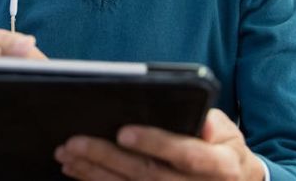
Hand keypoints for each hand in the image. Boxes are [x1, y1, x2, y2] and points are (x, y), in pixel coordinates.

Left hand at [54, 109, 264, 180]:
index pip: (186, 154)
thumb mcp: (228, 131)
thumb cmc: (223, 147)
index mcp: (220, 165)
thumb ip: (212, 124)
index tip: (124, 132)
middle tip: (75, 141)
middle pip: (147, 175)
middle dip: (108, 157)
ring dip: (94, 173)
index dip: (155, 143)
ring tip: (67, 154)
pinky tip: (77, 171)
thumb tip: (200, 120)